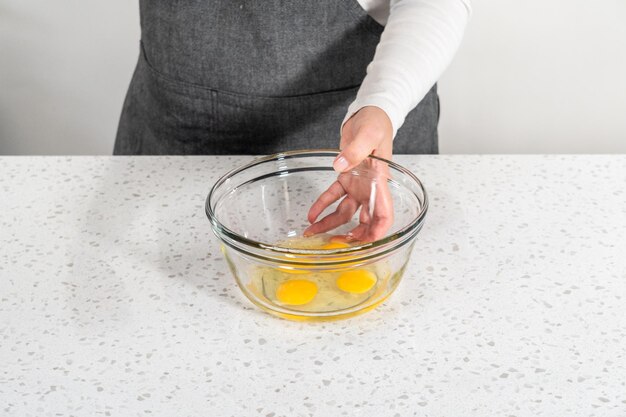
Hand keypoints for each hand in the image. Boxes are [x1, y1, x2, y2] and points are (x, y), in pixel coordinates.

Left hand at [304, 106, 393, 242]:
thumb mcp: (368, 135)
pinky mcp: (346, 178)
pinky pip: (332, 196)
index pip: (384, 214)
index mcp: (380, 182)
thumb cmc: (376, 124)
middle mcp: (370, 189)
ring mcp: (358, 186)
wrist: (369, 114)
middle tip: (336, 246)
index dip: (378, 232)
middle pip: (365, 221)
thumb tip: (340, 166)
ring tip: (313, 234)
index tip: (367, 244)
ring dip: (330, 224)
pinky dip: (321, 205)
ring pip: (345, 213)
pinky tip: (311, 214)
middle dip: (353, 236)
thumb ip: (354, 151)